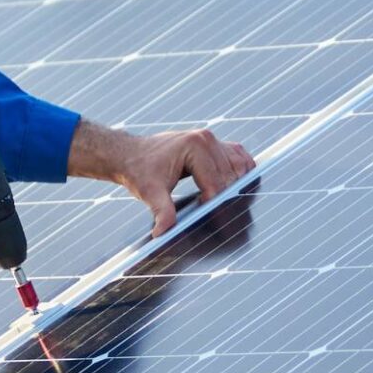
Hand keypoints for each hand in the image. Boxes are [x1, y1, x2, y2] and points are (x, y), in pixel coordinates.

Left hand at [71, 122, 255, 236]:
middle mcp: (207, 139)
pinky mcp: (215, 145)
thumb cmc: (139, 170)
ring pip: (240, 168)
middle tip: (219, 220)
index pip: (216, 184)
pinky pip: (239, 159)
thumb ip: (161, 211)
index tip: (213, 224)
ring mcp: (213, 140)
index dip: (215, 206)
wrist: (132, 155)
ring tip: (223, 207)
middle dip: (226, 200)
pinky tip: (233, 191)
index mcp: (194, 146)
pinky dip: (240, 175)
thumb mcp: (149, 192)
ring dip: (236, 188)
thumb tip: (162, 233)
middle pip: (231, 178)